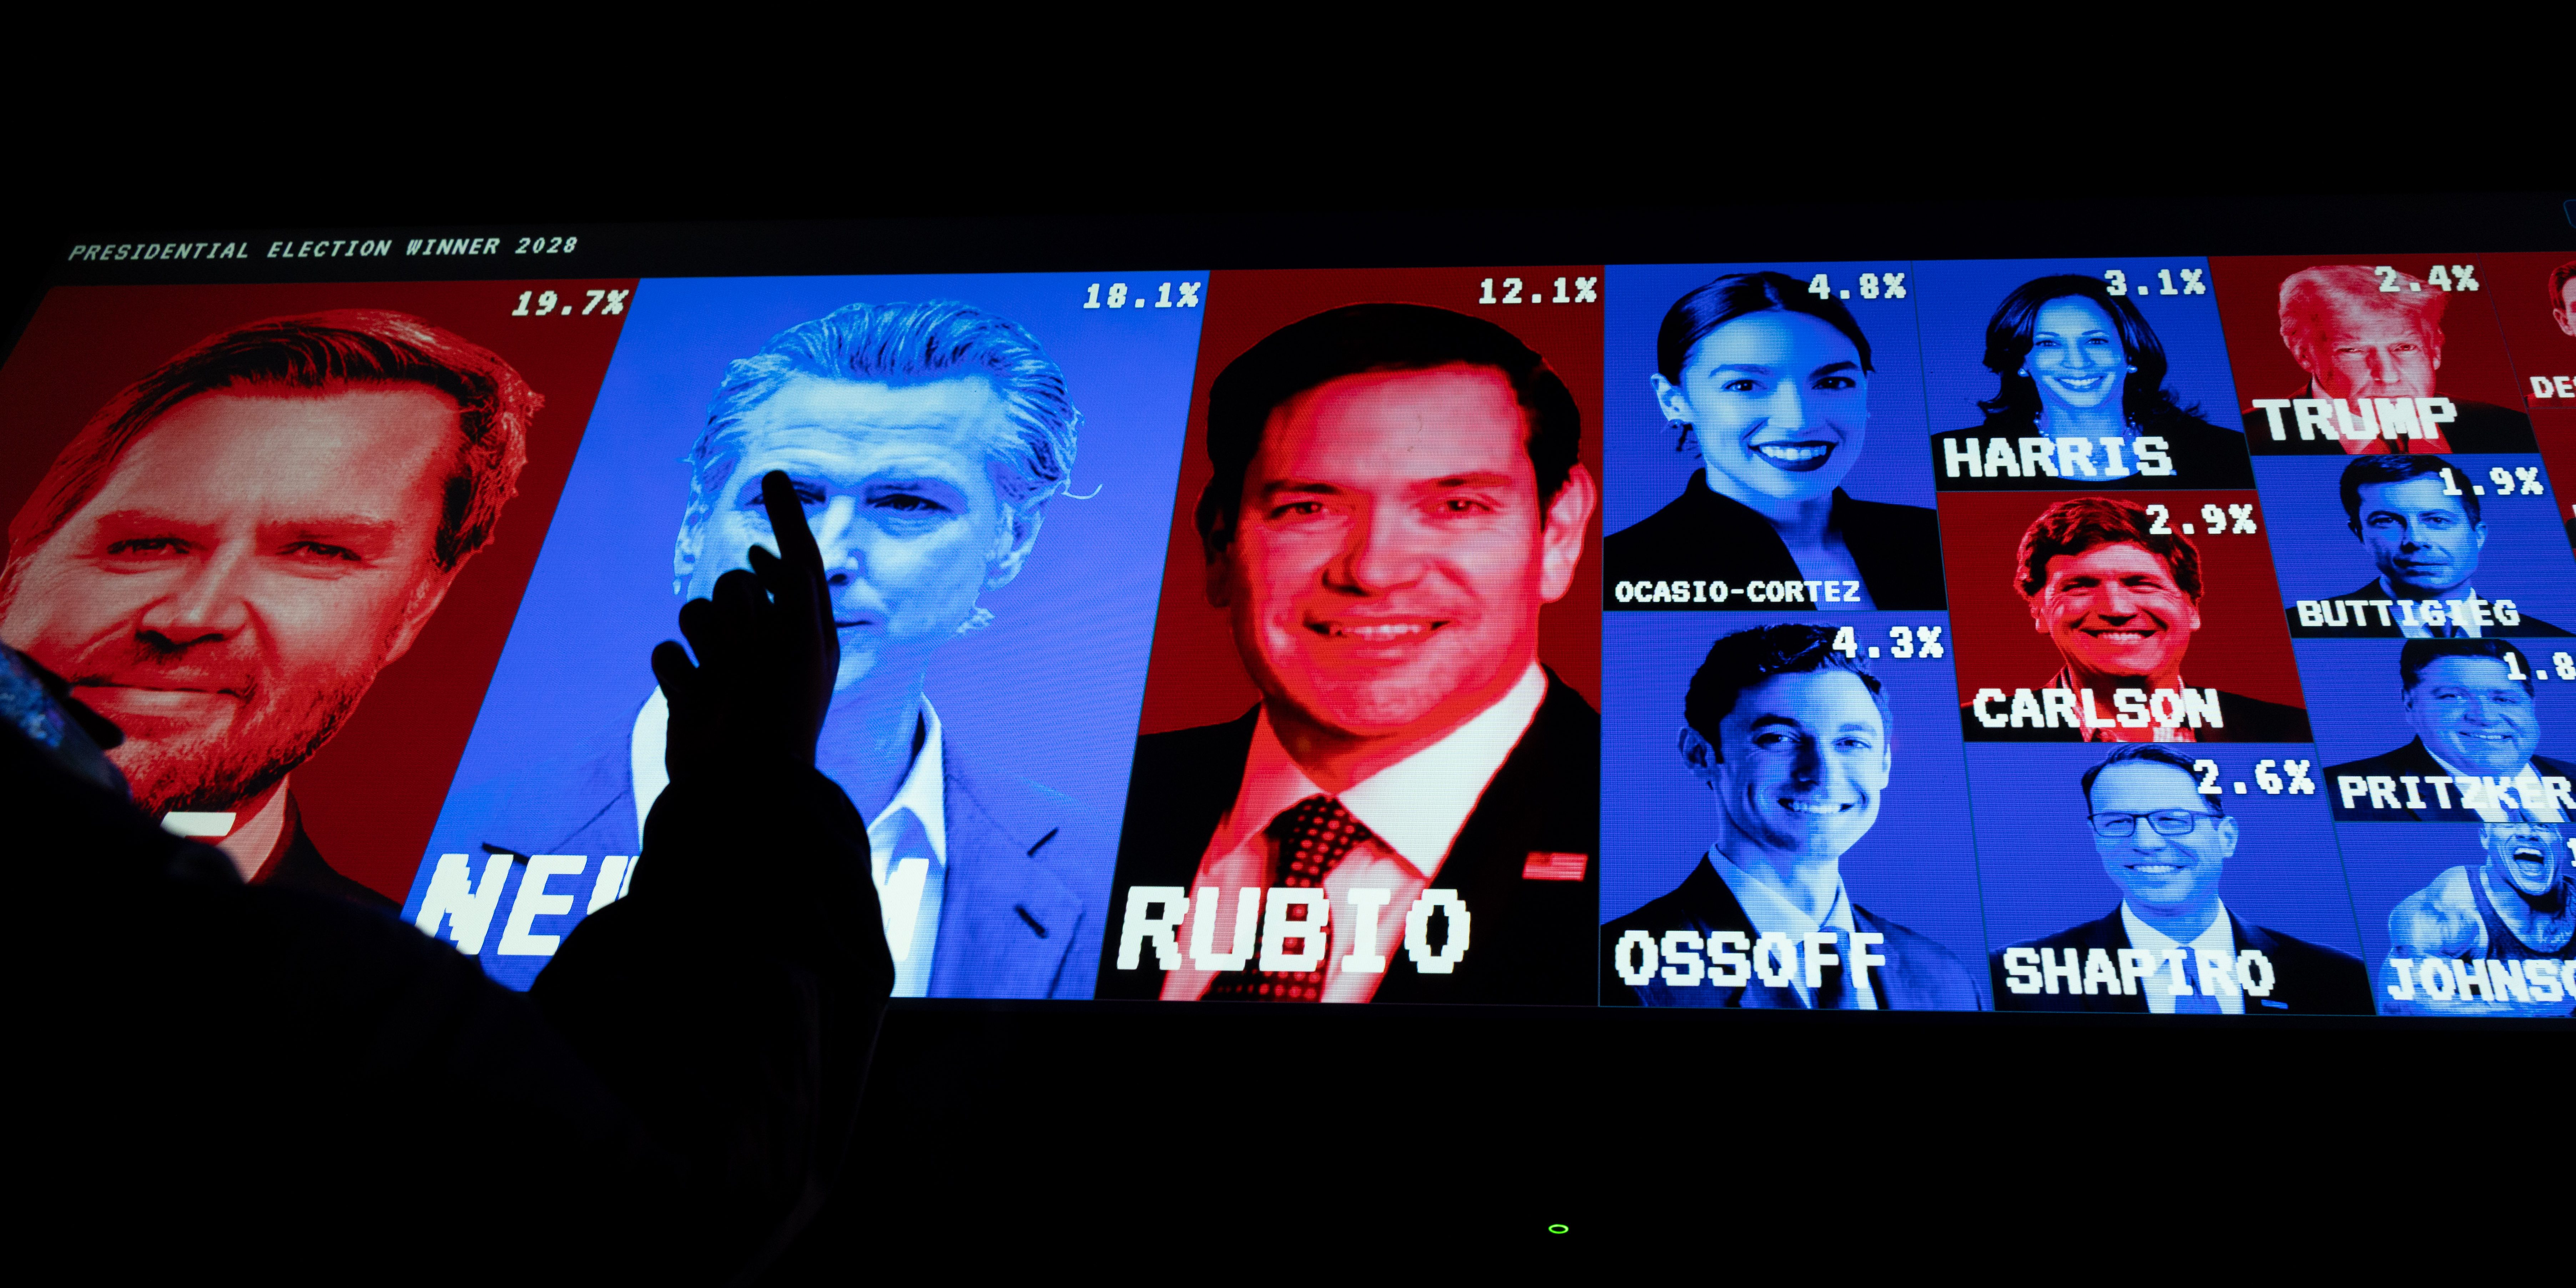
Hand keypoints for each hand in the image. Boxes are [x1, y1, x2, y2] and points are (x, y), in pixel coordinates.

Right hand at [651, 471, 839, 781]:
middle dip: (736, 609)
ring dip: (706, 642)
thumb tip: (778, 520)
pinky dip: (677, 674)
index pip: (795, 560)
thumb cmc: (781, 707)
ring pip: (694, 613)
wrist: (743, 781)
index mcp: (805, 629)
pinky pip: (665, 652)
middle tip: (748, 653)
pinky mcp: (686, 688)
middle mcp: (765, 643)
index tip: (771, 474)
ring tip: (724, 681)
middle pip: (731, 585)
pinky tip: (696, 702)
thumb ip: (793, 577)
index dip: (784, 519)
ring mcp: (723, 665)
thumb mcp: (800, 634)